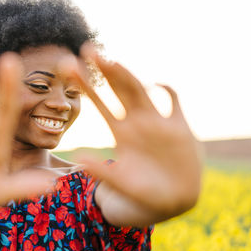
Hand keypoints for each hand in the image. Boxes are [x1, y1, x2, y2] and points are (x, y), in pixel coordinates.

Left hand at [69, 43, 201, 224]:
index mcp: (121, 133)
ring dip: (126, 75)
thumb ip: (102, 171)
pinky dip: (168, 92)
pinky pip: (174, 103)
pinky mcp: (180, 129)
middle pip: (119, 90)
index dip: (88, 87)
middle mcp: (137, 123)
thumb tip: (79, 159)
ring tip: (110, 61)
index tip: (70, 69)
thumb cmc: (142, 193)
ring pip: (141, 92)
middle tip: (87, 50)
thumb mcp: (120, 183)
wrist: (171, 200)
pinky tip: (158, 84)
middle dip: (104, 71)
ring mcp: (158, 123)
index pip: (102, 104)